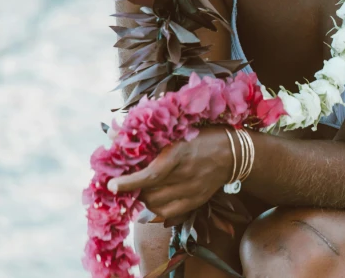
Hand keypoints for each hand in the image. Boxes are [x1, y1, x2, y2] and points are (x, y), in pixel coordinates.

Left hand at [108, 127, 231, 219]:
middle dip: (135, 188)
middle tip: (132, 179)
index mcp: (180, 154)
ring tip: (147, 186)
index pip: (151, 175)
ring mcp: (192, 192)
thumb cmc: (203, 136)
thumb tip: (115, 138)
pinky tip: (157, 196)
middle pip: (149, 193)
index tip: (111, 185)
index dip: (129, 182)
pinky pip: (168, 214)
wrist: (233, 153)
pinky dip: (156, 207)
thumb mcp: (179, 132)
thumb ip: (151, 139)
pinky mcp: (196, 202)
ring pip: (156, 206)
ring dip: (145, 198)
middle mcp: (186, 176)